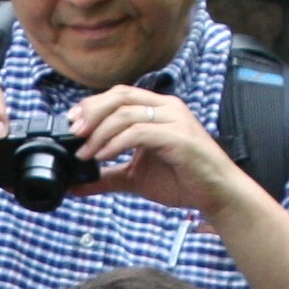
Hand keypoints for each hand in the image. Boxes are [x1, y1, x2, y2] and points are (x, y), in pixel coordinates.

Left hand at [67, 85, 248, 217]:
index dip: (92, 105)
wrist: (217, 194)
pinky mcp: (178, 137)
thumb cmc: (182, 180)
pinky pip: (139, 132)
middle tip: (74, 133)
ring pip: (126, 113)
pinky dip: (117, 143)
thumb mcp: (135, 177)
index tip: (72, 123)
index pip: (119, 95)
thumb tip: (77, 184)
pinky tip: (104, 156)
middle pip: (120, 96)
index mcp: (158, 109)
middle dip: (92, 112)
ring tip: (85, 153)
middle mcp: (166, 107)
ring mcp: (174, 120)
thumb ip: (107, 176)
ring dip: (100, 132)